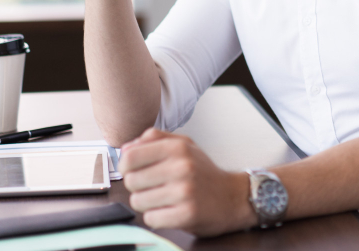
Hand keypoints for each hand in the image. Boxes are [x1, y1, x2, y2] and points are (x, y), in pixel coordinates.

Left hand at [119, 128, 255, 235]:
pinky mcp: (186, 214)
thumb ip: (155, 140)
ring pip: (138, 201)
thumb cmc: (204, 172)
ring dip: (147, 203)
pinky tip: (170, 210)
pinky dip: (157, 217)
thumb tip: (126, 148)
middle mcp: (182, 167)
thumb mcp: (184, 145)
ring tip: (164, 198)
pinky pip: (151, 218)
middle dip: (138, 186)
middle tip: (154, 186)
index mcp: (178, 147)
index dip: (126, 166)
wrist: (232, 197)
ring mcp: (184, 191)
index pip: (130, 156)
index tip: (133, 170)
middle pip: (131, 180)